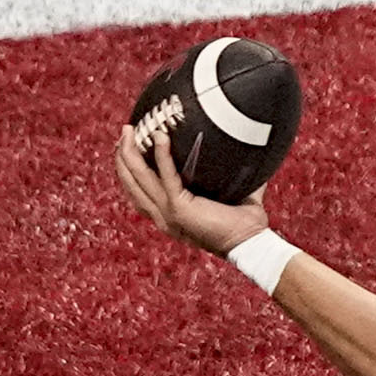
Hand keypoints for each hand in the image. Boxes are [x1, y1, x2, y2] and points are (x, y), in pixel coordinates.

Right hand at [113, 126, 268, 255]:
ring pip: (139, 178)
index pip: (138, 191)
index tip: (128, 145)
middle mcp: (163, 216)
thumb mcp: (225, 197)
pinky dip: (162, 155)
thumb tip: (240, 153)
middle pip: (131, 182)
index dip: (128, 169)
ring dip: (131, 152)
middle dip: (124, 154)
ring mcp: (169, 214)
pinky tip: (159, 137)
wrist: (251, 244)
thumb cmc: (244, 225)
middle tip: (127, 131)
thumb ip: (224, 178)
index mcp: (169, 216)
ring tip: (130, 130)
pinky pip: (166, 176)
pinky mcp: (180, 208)